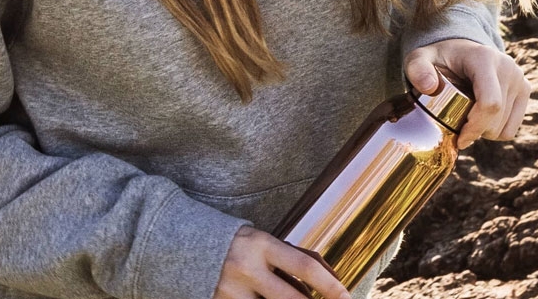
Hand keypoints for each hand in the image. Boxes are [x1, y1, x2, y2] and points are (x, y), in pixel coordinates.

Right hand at [213, 226, 347, 298]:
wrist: (191, 248)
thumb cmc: (245, 246)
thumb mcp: (271, 243)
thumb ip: (300, 258)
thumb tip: (333, 279)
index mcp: (263, 245)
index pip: (305, 266)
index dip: (330, 285)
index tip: (347, 297)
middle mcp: (246, 268)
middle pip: (291, 298)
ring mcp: (230, 292)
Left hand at [404, 38, 530, 148]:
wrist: (461, 50)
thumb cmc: (438, 58)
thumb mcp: (420, 59)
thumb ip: (418, 70)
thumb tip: (430, 87)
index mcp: (484, 59)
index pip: (490, 103)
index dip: (475, 128)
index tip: (458, 140)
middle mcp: (508, 67)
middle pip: (496, 119)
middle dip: (475, 132)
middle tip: (457, 128)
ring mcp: (519, 78)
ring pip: (505, 128)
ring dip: (485, 132)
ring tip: (469, 119)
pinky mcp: (525, 89)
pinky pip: (512, 128)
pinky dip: (497, 132)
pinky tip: (482, 119)